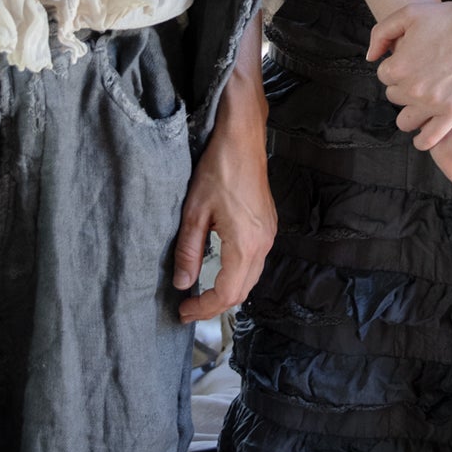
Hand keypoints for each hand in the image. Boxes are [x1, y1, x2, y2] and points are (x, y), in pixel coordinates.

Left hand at [172, 91, 276, 323]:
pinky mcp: (268, 227)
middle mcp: (263, 244)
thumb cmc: (218, 170)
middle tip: (188, 309)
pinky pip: (255, 263)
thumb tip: (182, 283)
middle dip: (215, 306)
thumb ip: (188, 252)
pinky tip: (219, 273)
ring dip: (227, 292)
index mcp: (245, 244)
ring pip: (250, 279)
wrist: (243, 139)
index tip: (183, 312)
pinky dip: (237, 276)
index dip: (204, 308)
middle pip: (242, 292)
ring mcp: (269, 235)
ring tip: (200, 296)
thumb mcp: (194, 213)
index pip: (226, 293)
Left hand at [367, 0, 451, 149]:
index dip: (398, 67)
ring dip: (411, 113)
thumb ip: (381, 33)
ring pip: (406, 121)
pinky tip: (424, 134)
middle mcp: (412, 89)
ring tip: (424, 102)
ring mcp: (433, 104)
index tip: (414, 61)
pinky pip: (429, 139)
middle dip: (405, 87)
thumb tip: (370, 58)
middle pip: (394, 97)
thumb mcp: (408, 13)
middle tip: (424, 77)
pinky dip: (423, 140)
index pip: (384, 76)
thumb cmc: (450, 17)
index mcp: (398, 66)